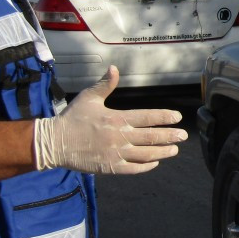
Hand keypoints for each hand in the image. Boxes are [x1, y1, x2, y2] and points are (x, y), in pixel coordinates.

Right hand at [33, 66, 185, 173]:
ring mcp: (116, 154)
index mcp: (117, 118)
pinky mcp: (110, 168)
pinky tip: (155, 163)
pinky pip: (133, 169)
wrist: (55, 143)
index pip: (148, 117)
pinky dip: (146, 166)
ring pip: (146, 154)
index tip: (177, 118)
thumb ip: (105, 85)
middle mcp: (120, 137)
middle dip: (170, 136)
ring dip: (163, 152)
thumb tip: (114, 68)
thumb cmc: (72, 118)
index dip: (164, 117)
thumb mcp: (89, 97)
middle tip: (183, 136)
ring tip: (174, 150)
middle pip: (151, 137)